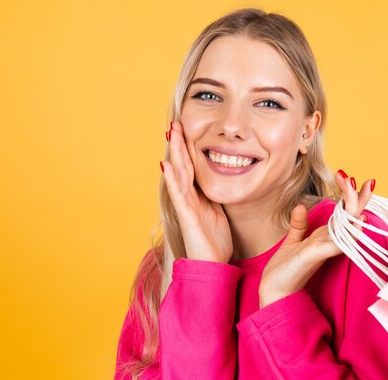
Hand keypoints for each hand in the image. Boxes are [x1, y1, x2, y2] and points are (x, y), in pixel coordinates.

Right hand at [160, 121, 232, 262]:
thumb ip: (215, 196)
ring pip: (179, 173)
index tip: (187, 128)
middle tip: (175, 122)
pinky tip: (166, 164)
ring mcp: (186, 205)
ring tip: (170, 133)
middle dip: (179, 143)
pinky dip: (172, 179)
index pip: (192, 166)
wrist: (212, 265)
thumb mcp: (219, 212)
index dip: (189, 148)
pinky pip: (178, 194)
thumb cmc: (215, 241)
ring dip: (174, 153)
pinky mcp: (186, 216)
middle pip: (183, 164)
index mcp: (198, 195)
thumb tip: (221, 181)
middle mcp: (189, 197)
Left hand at [258, 171, 374, 306]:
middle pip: (350, 215)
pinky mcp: (317, 255)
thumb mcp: (292, 241)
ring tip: (353, 184)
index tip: (347, 175)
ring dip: (352, 204)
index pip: (343, 212)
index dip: (348, 195)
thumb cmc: (284, 270)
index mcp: (324, 236)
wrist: (273, 290)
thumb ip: (299, 225)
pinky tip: (357, 221)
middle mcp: (329, 240)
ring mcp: (326, 248)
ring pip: (347, 224)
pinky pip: (338, 242)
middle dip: (356, 195)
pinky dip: (349, 232)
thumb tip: (302, 206)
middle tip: (357, 177)